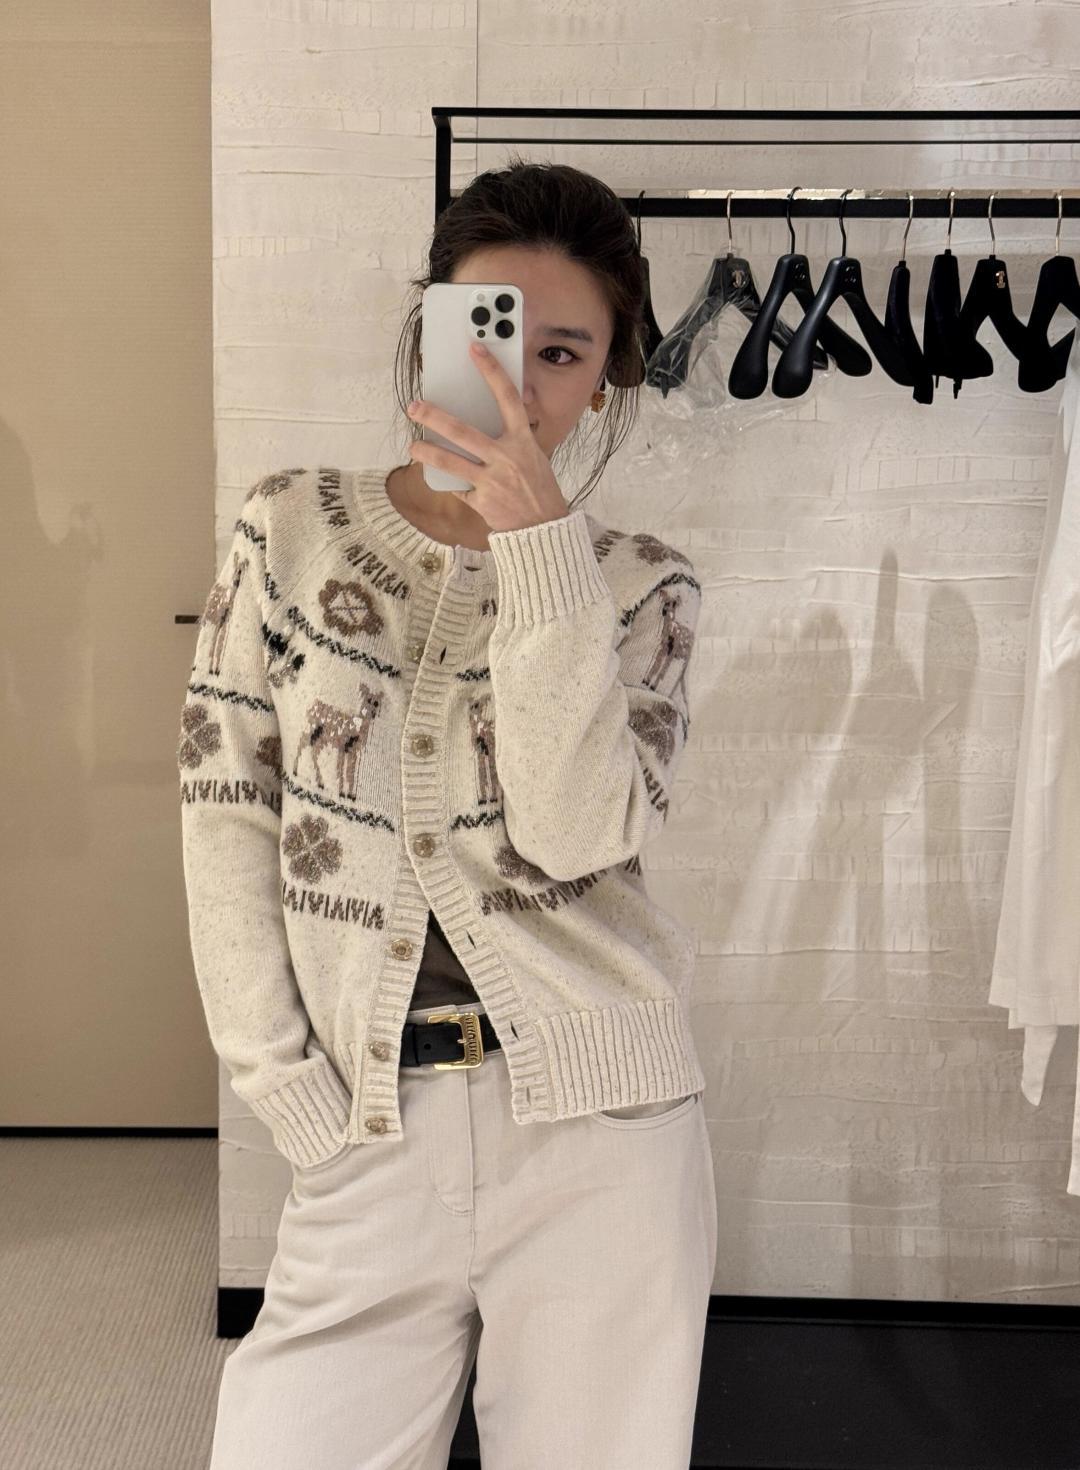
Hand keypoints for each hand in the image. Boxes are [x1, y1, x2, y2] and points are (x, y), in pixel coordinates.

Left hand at [405, 342, 569, 532]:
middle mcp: (506, 457)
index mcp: (523, 441)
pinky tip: (441, 480)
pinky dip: (449, 484)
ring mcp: (492, 481)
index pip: (507, 398)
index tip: (476, 349)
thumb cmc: (539, 490)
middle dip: (435, 417)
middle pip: (463, 431)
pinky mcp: (481, 501)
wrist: (544, 529)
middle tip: (415, 406)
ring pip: (451, 462)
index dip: (492, 371)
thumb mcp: (533, 457)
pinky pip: (458, 488)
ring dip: (427, 452)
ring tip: (413, 446)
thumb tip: (487, 421)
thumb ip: (512, 440)